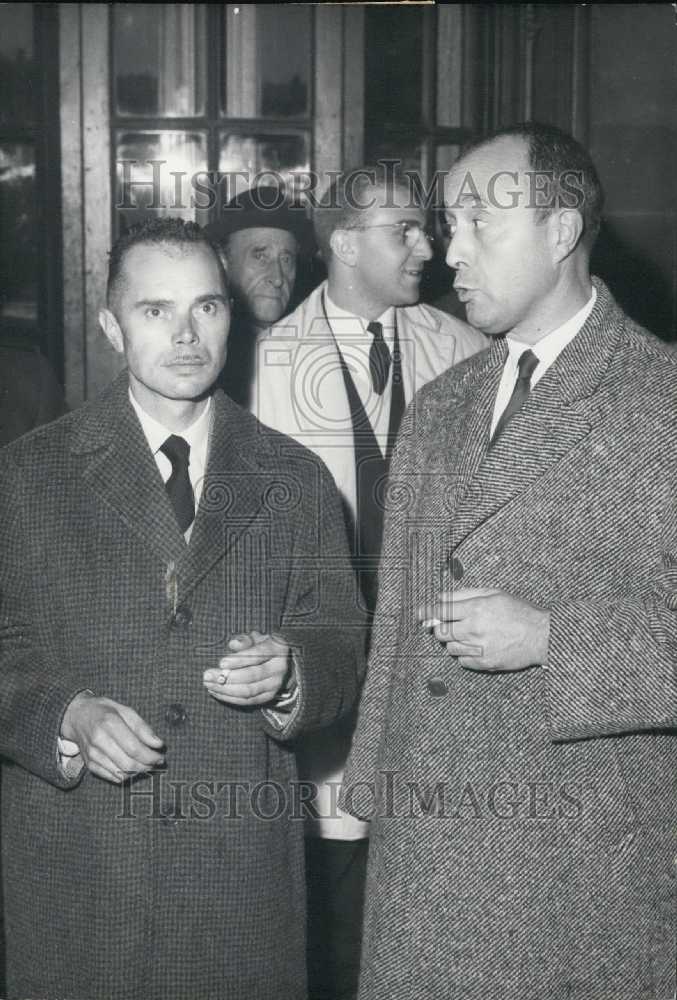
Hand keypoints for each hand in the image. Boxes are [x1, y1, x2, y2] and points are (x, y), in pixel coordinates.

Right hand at [61, 692, 164, 783]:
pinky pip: (113, 777)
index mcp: (109, 724)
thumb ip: (142, 727)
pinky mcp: (90, 765)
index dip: (150, 756)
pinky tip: (132, 767)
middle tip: (156, 761)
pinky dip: (126, 775)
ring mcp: (93, 755)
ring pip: (122, 773)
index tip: (160, 756)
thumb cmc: (104, 711)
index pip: (134, 748)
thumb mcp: (125, 710)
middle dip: (147, 766)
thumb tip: (158, 744)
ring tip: (146, 763)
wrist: (77, 716)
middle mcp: (99, 741)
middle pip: (128, 764)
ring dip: (139, 771)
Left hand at [203, 630, 291, 705]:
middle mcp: (279, 668)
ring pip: (248, 691)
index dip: (239, 660)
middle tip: (208, 675)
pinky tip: (216, 692)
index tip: (221, 663)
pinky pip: (247, 701)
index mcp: (278, 649)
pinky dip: (230, 698)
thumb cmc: (260, 646)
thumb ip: (244, 640)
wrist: (277, 662)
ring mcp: (275, 684)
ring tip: (209, 684)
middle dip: (227, 677)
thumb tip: (234, 644)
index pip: (259, 655)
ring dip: (225, 689)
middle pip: (252, 675)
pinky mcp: (268, 696)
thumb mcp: (255, 638)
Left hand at [418, 588, 549, 671]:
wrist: (540, 636)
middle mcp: (474, 629)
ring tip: (468, 635)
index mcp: (475, 609)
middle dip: (440, 628)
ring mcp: (479, 648)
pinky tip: (476, 646)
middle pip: (440, 632)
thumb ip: (464, 594)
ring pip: (449, 648)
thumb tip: (440, 597)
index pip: (441, 611)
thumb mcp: (493, 593)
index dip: (427, 612)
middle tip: (447, 625)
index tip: (420, 613)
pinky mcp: (485, 663)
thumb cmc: (518, 611)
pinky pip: (462, 661)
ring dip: (453, 642)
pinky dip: (464, 655)